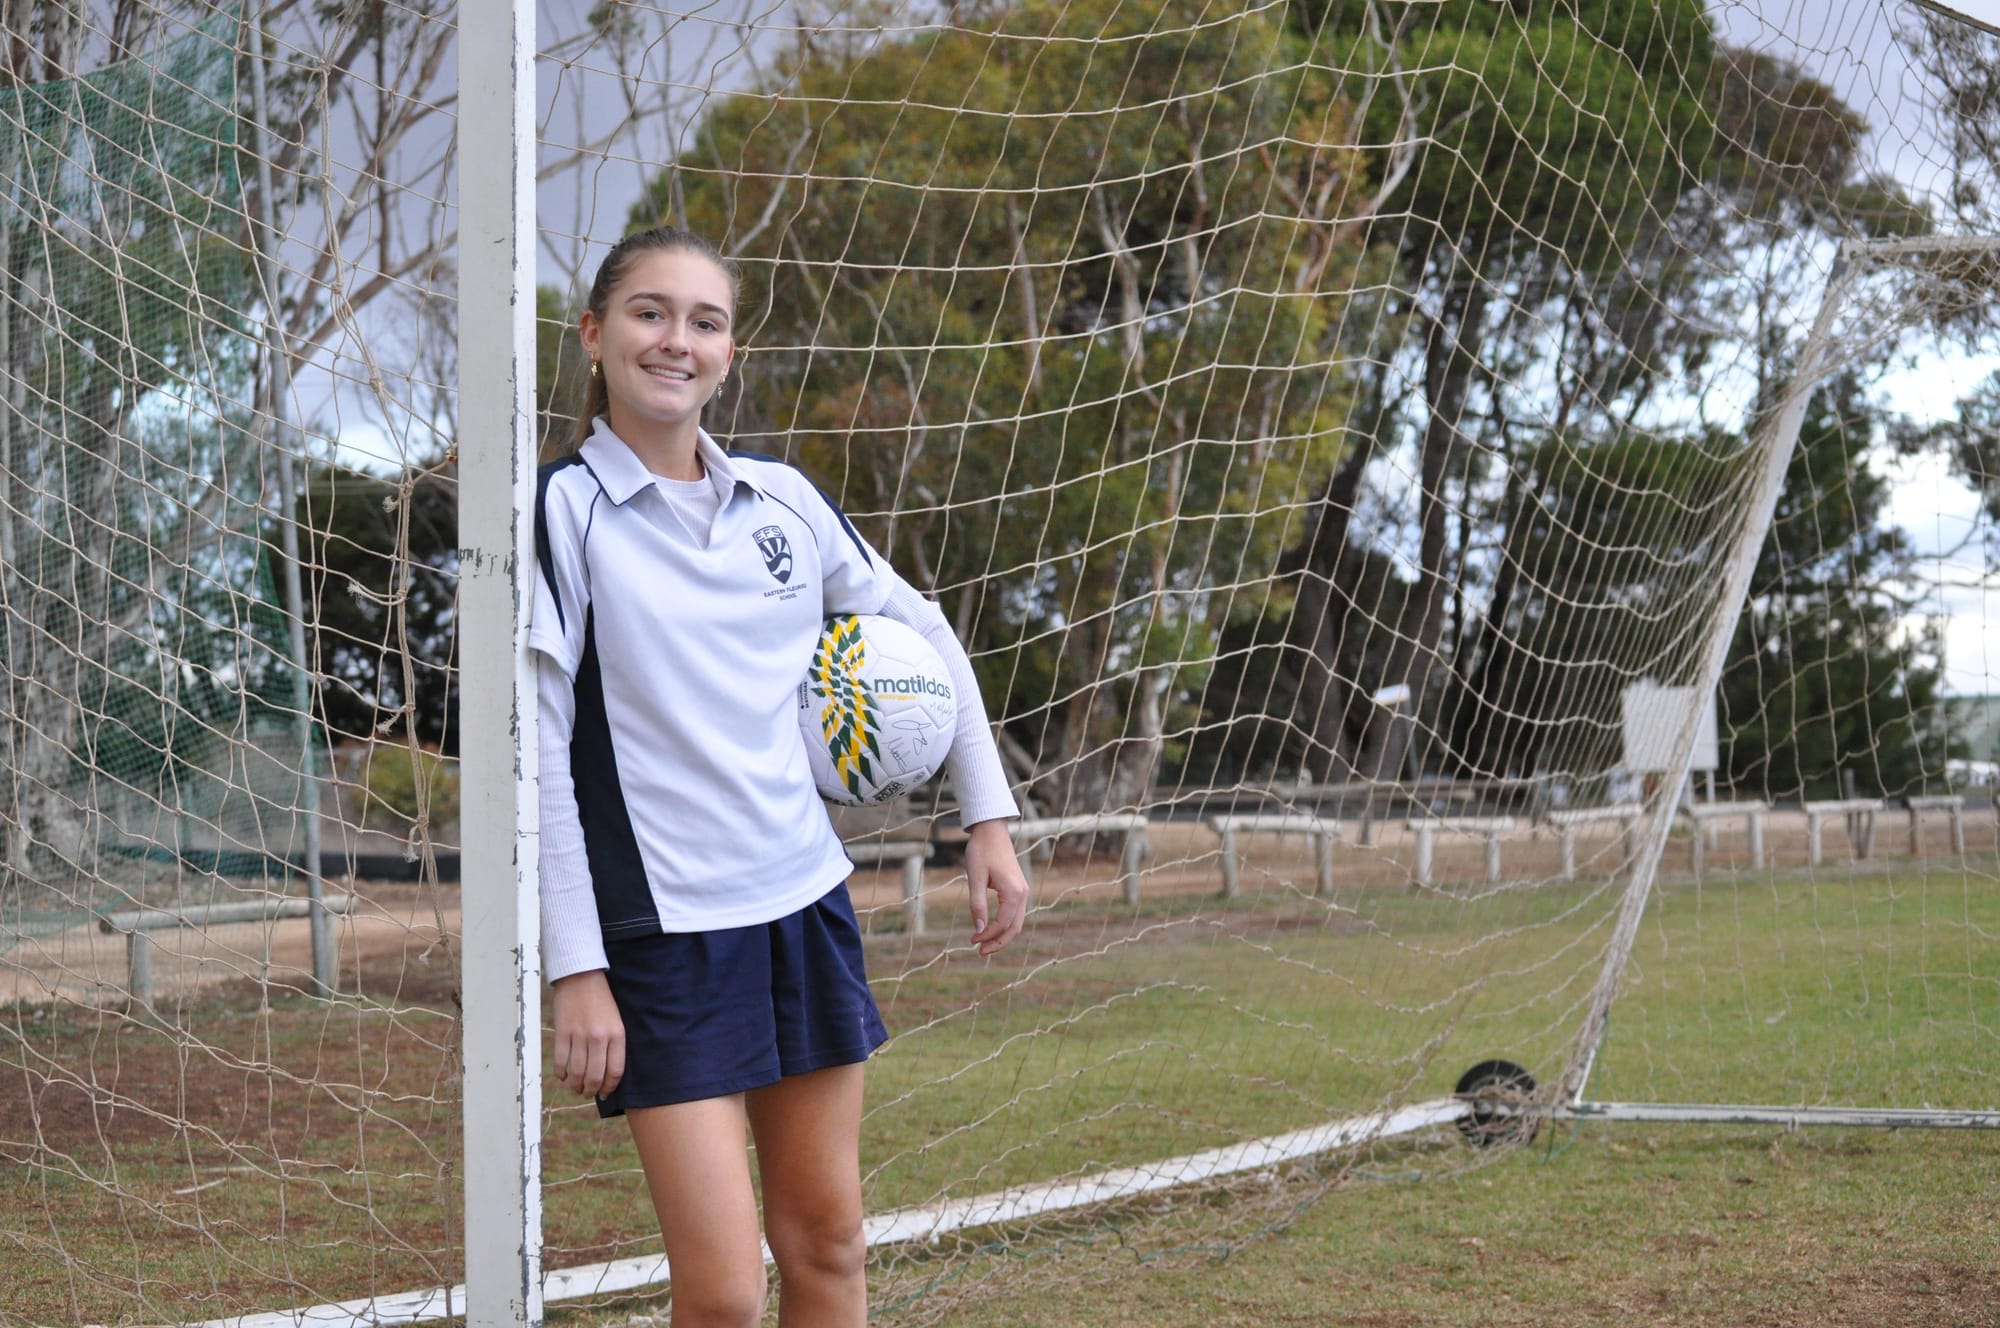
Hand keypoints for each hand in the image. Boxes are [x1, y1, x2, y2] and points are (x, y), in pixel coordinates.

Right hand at [550, 969, 625, 1097]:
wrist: (581, 977)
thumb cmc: (601, 1001)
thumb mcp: (616, 1021)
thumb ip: (613, 1045)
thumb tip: (606, 1073)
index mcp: (617, 1034)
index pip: (615, 1071)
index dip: (609, 1087)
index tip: (605, 1093)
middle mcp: (599, 1037)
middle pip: (595, 1076)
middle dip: (591, 1090)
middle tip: (587, 1093)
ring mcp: (579, 1035)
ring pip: (577, 1072)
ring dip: (575, 1086)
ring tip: (575, 1087)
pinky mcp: (562, 1033)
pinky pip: (561, 1062)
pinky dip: (561, 1074)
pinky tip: (563, 1076)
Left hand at [963, 819, 1029, 954]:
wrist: (992, 831)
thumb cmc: (981, 851)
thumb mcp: (974, 878)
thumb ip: (977, 904)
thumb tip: (978, 929)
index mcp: (1013, 892)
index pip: (1002, 924)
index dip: (988, 935)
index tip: (972, 941)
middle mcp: (1022, 894)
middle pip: (1014, 928)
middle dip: (998, 942)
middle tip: (979, 952)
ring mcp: (1023, 891)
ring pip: (1016, 923)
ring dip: (1002, 936)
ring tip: (984, 945)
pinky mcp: (1018, 889)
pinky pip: (1015, 914)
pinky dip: (1005, 925)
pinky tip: (991, 929)